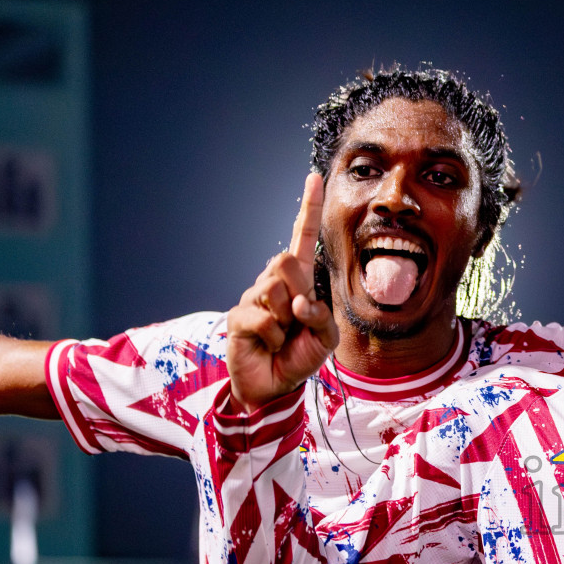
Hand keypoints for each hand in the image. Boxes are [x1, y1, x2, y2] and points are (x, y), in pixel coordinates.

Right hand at [225, 173, 338, 411]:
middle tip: (297, 319)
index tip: (314, 178)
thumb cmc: (300, 356)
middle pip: (286, 261)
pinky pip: (263, 319)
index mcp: (299, 280)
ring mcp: (253, 297)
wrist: (274, 386)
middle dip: (298, 291)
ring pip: (274, 290)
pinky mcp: (238, 316)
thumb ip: (321, 316)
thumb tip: (298, 301)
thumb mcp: (325, 338)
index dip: (308, 209)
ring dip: (286, 321)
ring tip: (282, 336)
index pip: (302, 238)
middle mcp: (274, 281)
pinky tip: (269, 345)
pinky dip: (273, 338)